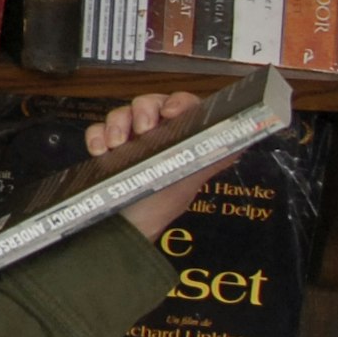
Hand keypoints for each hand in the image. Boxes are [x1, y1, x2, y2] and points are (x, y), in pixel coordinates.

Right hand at [83, 89, 229, 240]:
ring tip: (115, 144)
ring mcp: (131, 143)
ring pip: (123, 113)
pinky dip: (96, 136)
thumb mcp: (189, 183)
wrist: (120, 234)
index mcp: (184, 142)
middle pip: (152, 103)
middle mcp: (159, 139)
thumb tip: (241, 139)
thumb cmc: (158, 211)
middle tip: (142, 130)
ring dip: (117, 123)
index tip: (170, 113)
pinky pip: (99, 130)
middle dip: (144, 110)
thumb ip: (211, 157)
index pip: (187, 108)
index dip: (179, 102)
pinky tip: (100, 150)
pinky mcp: (106, 150)